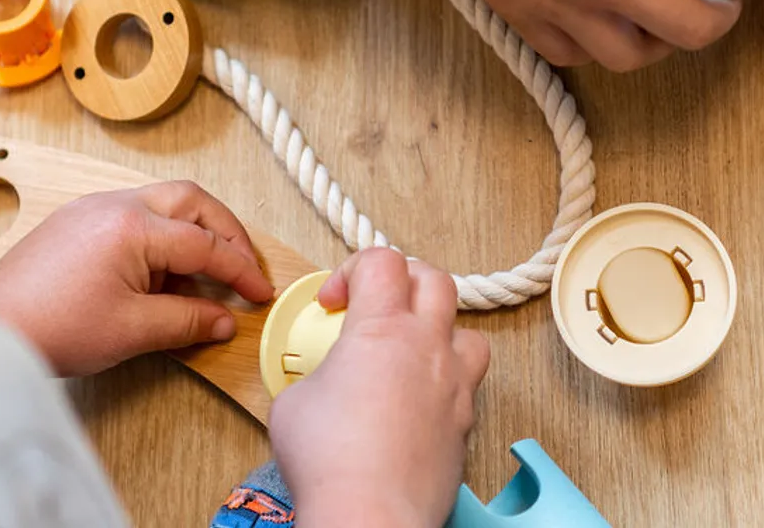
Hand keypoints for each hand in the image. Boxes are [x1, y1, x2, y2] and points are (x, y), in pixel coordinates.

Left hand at [0, 182, 272, 375]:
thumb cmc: (49, 328)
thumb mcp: (132, 331)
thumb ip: (187, 320)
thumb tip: (223, 320)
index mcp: (133, 227)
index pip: (205, 244)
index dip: (239, 271)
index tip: (259, 292)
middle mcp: (115, 205)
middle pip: (192, 201)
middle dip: (225, 233)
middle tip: (241, 267)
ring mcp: (94, 208)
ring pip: (164, 203)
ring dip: (192, 234)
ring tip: (200, 281)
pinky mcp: (78, 220)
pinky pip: (136, 216)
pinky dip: (161, 239)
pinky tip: (160, 277)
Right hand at [270, 249, 489, 527]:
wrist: (370, 516)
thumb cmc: (330, 461)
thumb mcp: (295, 400)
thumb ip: (318, 373)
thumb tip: (327, 383)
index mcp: (382, 327)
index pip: (383, 260)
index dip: (353, 270)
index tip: (335, 302)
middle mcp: (427, 346)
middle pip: (434, 279)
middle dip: (403, 282)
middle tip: (377, 306)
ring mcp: (454, 384)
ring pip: (467, 329)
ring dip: (439, 330)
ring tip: (411, 351)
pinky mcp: (465, 422)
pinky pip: (469, 382)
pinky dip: (447, 380)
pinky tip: (419, 400)